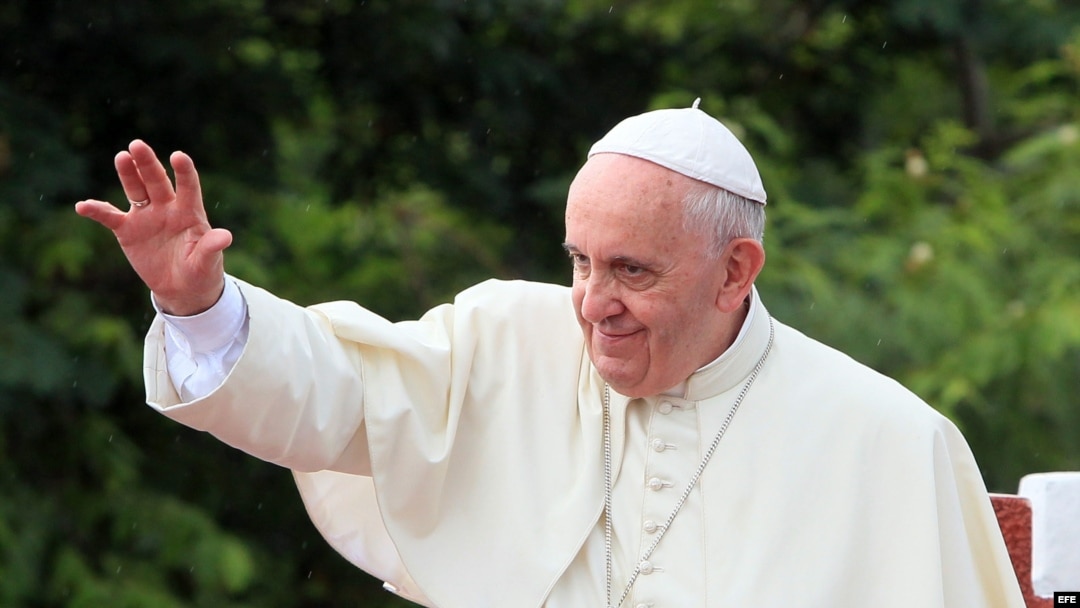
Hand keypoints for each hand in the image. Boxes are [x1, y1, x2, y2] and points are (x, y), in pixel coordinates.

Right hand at [75, 140, 231, 315]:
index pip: (188, 187)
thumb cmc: (201, 271)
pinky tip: (83, 206)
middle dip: (147, 164)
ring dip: (128, 174)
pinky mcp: (128, 230)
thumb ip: (212, 248)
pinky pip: (109, 217)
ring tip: (121, 157)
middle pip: (157, 181)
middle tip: (137, 145)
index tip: (178, 156)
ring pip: (135, 190)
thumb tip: (226, 236)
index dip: (184, 172)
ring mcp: (146, 216)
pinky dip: (97, 211)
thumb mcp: (208, 262)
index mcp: (190, 212)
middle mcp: (167, 208)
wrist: (182, 288)